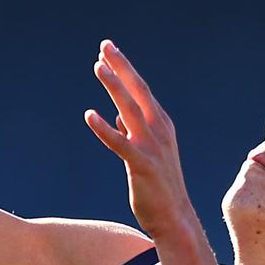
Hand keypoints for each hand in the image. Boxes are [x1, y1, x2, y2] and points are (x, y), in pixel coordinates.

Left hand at [85, 40, 195, 237]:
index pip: (141, 90)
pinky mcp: (142, 165)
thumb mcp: (149, 153)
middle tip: (105, 45)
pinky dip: (105, 128)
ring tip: (98, 67)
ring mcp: (152, 147)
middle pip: (138, 91)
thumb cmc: (159, 186)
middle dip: (121, 66)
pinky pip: (120, 143)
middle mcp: (159, 130)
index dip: (125, 69)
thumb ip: (135, 132)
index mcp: (162, 125)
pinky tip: (90, 115)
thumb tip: (119, 116)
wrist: (174, 218)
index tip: (109, 51)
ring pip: (130, 110)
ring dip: (114, 86)